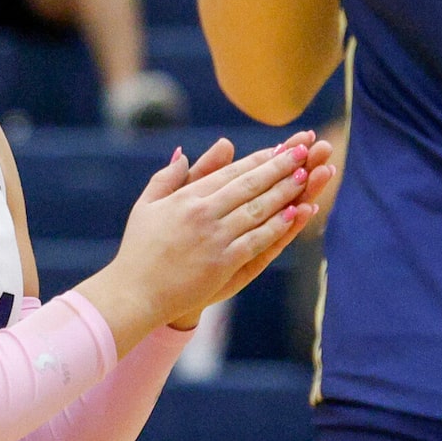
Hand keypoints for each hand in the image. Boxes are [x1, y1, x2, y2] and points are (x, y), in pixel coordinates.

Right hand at [108, 135, 330, 330]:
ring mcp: (214, 238)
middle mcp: (203, 213)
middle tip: (304, 151)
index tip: (281, 148)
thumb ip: (167, 178)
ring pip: (258, 209)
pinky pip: (256, 240)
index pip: (230, 173)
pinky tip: (296, 213)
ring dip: (285, 191)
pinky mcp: (222, 262)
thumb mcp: (147, 206)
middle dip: (280, 166)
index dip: (259, 159)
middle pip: (249, 185)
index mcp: (187, 198)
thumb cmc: (139, 250)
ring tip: (308, 175)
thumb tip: (183, 153)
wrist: (134, 293)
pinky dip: (277, 226)